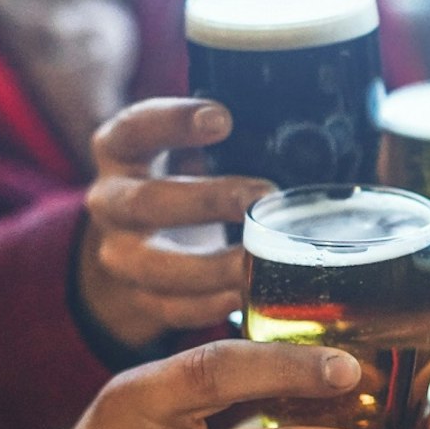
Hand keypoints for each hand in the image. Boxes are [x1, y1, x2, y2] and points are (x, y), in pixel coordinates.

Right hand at [80, 99, 275, 346]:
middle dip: (208, 200)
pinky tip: (241, 299)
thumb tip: (318, 135)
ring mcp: (119, 252)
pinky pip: (168, 307)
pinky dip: (206, 307)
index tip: (223, 120)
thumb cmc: (183, 181)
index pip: (134, 129)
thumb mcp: (191, 152)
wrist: (137, 240)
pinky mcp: (137, 296)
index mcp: (120, 152)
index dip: (172, 122)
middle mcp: (111, 201)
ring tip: (256, 262)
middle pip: (146, 201)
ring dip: (209, 266)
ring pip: (153, 264)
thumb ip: (231, 141)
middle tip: (263, 195)